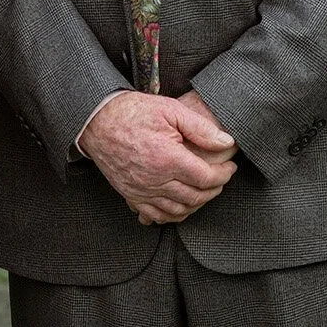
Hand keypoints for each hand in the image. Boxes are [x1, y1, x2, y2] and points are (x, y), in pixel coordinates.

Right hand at [77, 90, 236, 224]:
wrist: (96, 121)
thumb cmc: (132, 113)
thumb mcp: (169, 110)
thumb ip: (200, 128)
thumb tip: (226, 142)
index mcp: (168, 159)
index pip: (206, 178)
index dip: (224, 175)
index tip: (230, 167)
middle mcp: (155, 180)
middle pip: (195, 197)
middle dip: (214, 190)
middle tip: (221, 178)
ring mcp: (141, 191)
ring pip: (178, 211)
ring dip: (197, 204)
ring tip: (205, 191)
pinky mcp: (131, 195)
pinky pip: (156, 215)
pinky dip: (173, 215)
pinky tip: (181, 206)